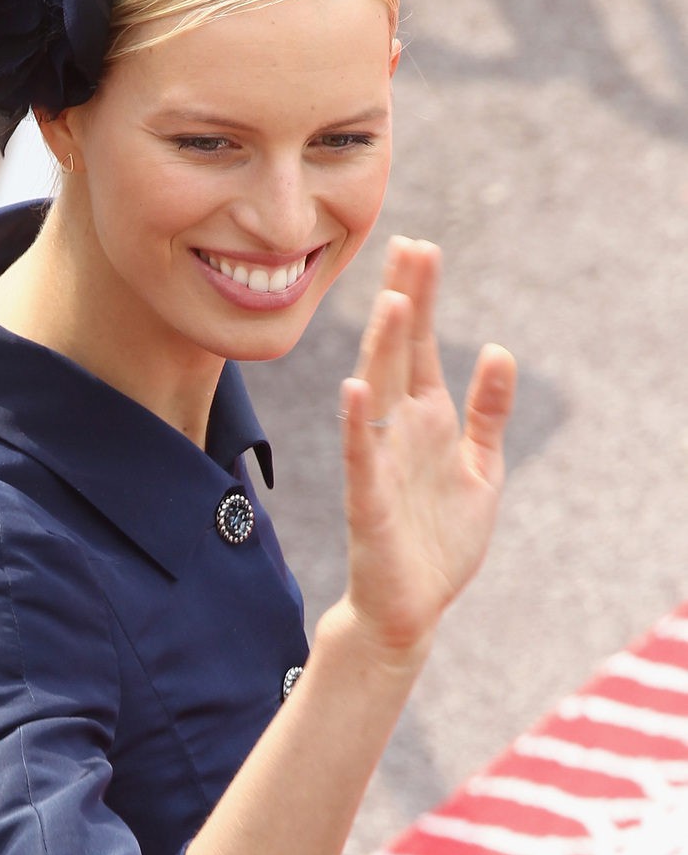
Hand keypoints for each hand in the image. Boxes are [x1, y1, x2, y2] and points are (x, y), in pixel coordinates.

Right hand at [335, 236, 515, 658]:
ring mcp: (381, 461)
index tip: (422, 248)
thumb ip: (488, 411)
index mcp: (428, 420)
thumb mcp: (481, 467)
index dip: (422, 299)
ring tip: (392, 299)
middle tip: (407, 247)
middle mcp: (400, 431)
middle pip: (399, 354)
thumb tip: (498, 349)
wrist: (411, 607)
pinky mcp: (368, 500)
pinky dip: (358, 423)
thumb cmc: (440, 539)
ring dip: (383, 348)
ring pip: (379, 393)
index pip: (421, 346)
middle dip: (403, 302)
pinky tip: (356, 388)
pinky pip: (360, 456)